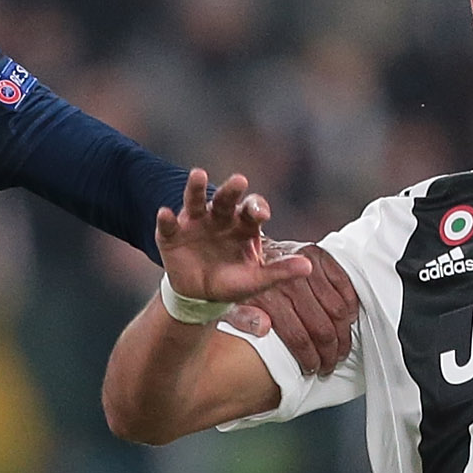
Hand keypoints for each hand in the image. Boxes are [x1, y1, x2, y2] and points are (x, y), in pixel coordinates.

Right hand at [155, 170, 314, 309]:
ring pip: (196, 200)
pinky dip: (165, 219)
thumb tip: (308, 267)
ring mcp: (195, 222)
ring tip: (198, 175)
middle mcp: (220, 217)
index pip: (253, 209)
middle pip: (226, 198)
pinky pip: (168, 225)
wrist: (200, 297)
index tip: (260, 213)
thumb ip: (280, 272)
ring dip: (196, 187)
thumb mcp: (257, 280)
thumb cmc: (232, 282)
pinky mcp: (172, 234)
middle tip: (239, 181)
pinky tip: (165, 213)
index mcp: (244, 224)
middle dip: (231, 190)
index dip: (257, 208)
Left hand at [234, 242, 356, 376]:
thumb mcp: (231, 303)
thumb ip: (241, 318)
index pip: (298, 337)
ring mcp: (308, 268)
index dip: (309, 358)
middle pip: (321, 328)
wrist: (245, 246)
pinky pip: (345, 286)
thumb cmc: (242, 280)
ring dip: (343, 334)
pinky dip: (350, 305)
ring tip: (341, 348)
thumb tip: (261, 328)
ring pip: (337, 311)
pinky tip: (348, 320)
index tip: (313, 369)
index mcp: (269, 297)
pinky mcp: (321, 256)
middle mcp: (291, 283)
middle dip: (329, 353)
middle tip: (330, 364)